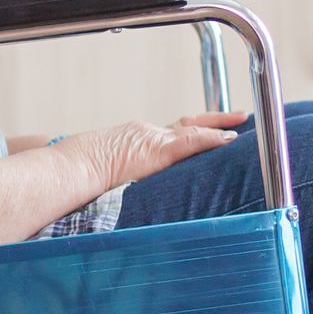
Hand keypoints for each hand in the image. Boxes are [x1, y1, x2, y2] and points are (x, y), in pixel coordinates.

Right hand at [57, 112, 245, 197]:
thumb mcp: (104, 174)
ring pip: (194, 131)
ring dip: (219, 129)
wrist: (71, 168)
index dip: (191, 130)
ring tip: (241, 126)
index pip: (169, 133)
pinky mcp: (157, 151)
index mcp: (135, 141)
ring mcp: (152, 141)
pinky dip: (212, 139)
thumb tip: (123, 197)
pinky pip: (192, 142)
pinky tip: (229, 140)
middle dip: (213, 120)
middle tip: (238, 116)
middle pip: (187, 124)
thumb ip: (120, 178)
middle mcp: (146, 135)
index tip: (207, 130)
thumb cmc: (78, 176)